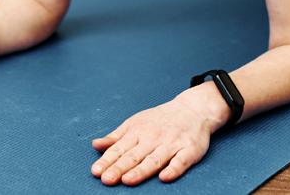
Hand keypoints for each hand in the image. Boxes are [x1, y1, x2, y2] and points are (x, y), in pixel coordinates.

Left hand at [90, 91, 226, 185]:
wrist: (193, 109)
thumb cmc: (160, 119)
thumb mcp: (135, 123)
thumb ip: (116, 137)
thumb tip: (95, 145)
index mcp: (138, 131)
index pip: (119, 149)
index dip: (107, 160)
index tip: (96, 172)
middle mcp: (153, 137)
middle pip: (134, 156)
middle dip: (119, 168)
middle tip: (106, 179)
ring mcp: (172, 143)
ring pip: (154, 159)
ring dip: (141, 170)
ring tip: (127, 180)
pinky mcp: (190, 149)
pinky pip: (181, 161)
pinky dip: (173, 169)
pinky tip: (164, 177)